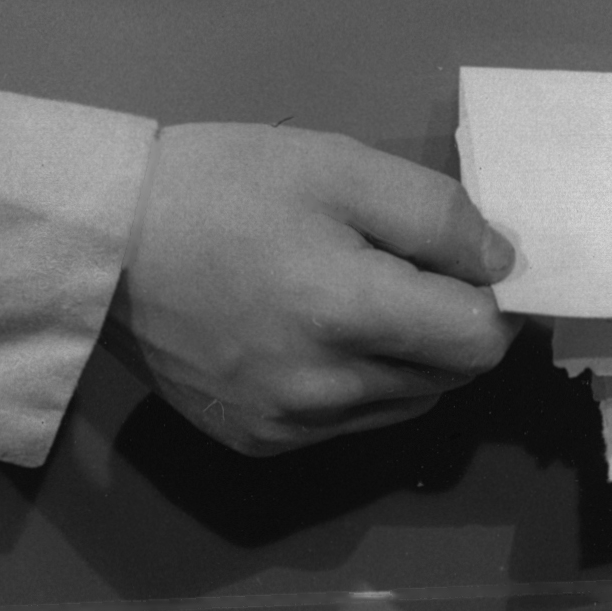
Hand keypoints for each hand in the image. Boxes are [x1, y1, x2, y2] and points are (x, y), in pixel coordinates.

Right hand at [109, 124, 512, 453]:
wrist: (107, 242)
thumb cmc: (225, 186)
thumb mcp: (337, 165)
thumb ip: (435, 214)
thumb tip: (504, 266)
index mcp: (348, 312)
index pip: (481, 341)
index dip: (492, 300)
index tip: (466, 266)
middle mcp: (326, 390)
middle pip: (449, 376)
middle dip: (448, 326)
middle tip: (399, 269)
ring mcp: (289, 427)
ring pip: (404, 405)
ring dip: (406, 360)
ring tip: (350, 299)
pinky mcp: (258, 444)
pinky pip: (347, 425)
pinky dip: (355, 385)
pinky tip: (309, 336)